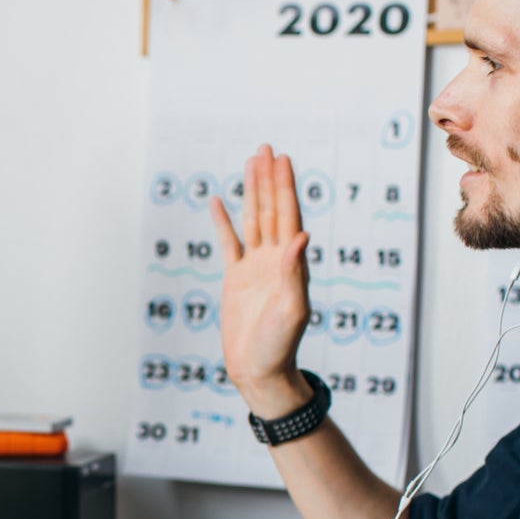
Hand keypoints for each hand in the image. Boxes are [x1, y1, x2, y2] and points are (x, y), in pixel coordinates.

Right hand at [211, 145, 312, 416]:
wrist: (260, 370)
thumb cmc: (280, 346)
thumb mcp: (292, 309)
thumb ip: (294, 272)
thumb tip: (301, 235)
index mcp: (291, 264)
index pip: (288, 216)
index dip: (285, 187)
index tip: (282, 160)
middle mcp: (275, 259)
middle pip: (272, 210)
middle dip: (269, 179)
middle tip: (267, 149)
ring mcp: (255, 267)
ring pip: (253, 219)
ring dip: (252, 191)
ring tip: (250, 163)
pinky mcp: (236, 278)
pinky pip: (228, 243)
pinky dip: (224, 222)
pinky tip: (218, 202)